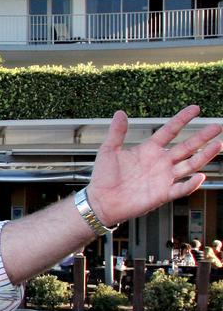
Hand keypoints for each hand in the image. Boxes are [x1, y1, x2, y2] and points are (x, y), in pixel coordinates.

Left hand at [87, 105, 221, 226]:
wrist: (100, 201)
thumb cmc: (103, 177)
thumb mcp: (108, 151)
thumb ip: (116, 132)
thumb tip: (120, 113)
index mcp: (149, 150)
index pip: (169, 131)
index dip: (182, 119)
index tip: (196, 109)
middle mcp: (160, 162)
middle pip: (186, 147)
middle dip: (202, 136)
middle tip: (216, 126)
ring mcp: (163, 178)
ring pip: (189, 165)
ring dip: (204, 156)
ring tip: (218, 145)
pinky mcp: (162, 194)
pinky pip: (180, 189)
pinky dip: (191, 184)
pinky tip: (200, 176)